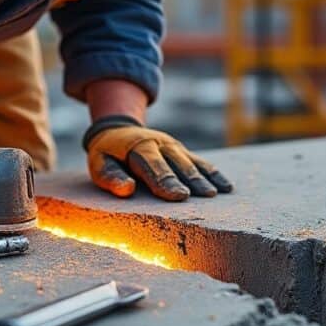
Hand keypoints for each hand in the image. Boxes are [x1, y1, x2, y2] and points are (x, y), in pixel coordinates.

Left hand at [83, 116, 233, 200]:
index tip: (180, 195)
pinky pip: (200, 161)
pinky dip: (213, 173)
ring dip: (205, 177)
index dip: (166, 181)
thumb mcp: (99, 163)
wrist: (119, 130)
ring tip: (218, 193)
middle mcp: (160, 144)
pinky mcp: (182, 151)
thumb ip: (110, 176)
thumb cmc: (107, 154)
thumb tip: (127, 189)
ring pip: (192, 162)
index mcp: (138, 147)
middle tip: (206, 196)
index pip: (153, 165)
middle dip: (192, 180)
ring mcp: (173, 146)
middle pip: (178, 163)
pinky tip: (227, 186)